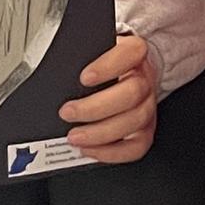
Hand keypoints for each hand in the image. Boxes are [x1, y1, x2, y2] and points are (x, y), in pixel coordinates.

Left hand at [60, 31, 159, 162]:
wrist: (126, 74)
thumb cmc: (104, 64)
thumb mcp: (94, 51)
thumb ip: (81, 58)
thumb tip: (57, 78)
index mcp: (134, 51)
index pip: (130, 53)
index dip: (108, 67)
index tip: (84, 78)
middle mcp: (145, 78)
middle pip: (132, 93)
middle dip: (96, 107)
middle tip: (67, 112)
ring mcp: (148, 105)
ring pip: (134, 121)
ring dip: (100, 133)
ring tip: (73, 136)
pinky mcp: (145, 129)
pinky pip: (136, 146)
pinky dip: (111, 152)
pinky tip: (89, 149)